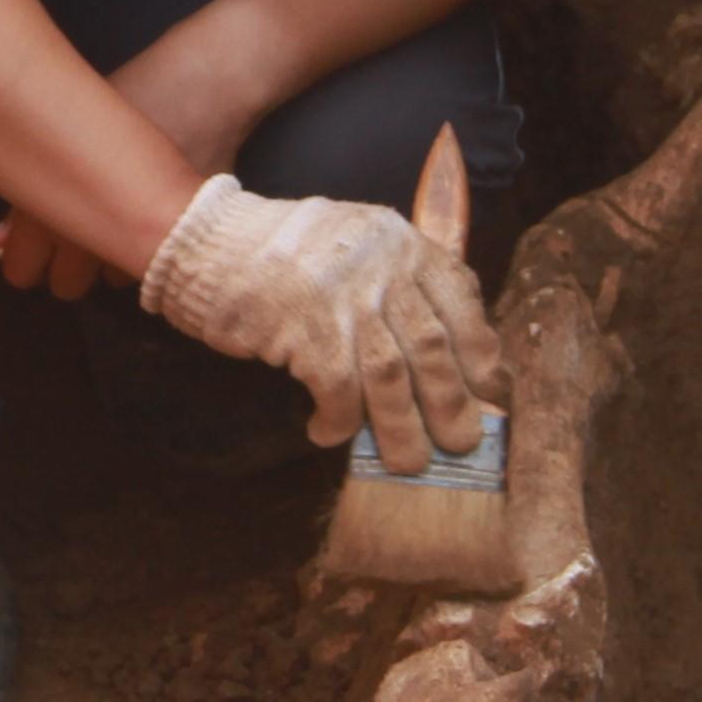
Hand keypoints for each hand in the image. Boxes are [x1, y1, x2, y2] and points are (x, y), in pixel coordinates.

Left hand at [0, 14, 278, 298]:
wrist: (203, 87)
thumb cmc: (130, 95)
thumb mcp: (65, 132)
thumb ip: (21, 198)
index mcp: (48, 208)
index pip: (20, 269)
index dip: (25, 258)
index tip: (36, 242)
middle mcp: (86, 237)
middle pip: (66, 286)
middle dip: (68, 268)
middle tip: (79, 230)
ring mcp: (134, 247)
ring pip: (108, 280)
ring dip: (110, 258)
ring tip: (121, 215)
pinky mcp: (177, 243)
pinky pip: (148, 267)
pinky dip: (147, 251)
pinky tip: (150, 216)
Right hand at [138, 175, 505, 466]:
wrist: (210, 244)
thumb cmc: (288, 257)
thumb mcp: (358, 246)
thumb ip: (403, 285)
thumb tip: (450, 361)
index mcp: (400, 241)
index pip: (460, 298)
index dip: (481, 351)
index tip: (491, 391)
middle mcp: (377, 263)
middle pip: (430, 344)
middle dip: (450, 401)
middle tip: (462, 442)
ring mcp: (339, 292)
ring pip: (389, 373)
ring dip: (401, 426)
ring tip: (408, 461)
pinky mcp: (300, 323)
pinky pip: (336, 386)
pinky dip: (340, 419)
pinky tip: (330, 434)